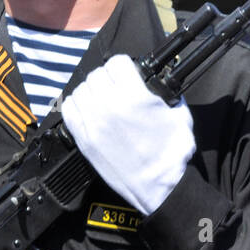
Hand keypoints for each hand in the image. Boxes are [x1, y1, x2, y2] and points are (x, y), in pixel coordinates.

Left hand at [60, 54, 194, 216]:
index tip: (127, 74)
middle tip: (116, 88)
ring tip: (102, 99)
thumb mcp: (181, 116)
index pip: (117, 62)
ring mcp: (92, 122)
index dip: (124, 66)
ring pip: (80, 89)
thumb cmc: (171, 154)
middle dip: (107, 78)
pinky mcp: (83, 138)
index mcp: (135, 97)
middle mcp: (109, 106)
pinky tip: (88, 110)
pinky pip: (68, 109)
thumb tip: (160, 82)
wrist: (157, 187)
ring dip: (91, 91)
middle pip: (96, 74)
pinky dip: (76, 105)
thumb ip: (169, 94)